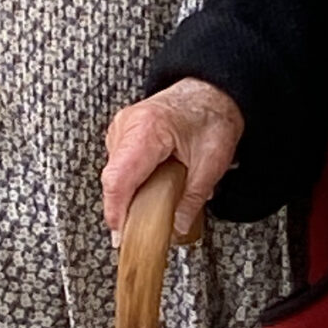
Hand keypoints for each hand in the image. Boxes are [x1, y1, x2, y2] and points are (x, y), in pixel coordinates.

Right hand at [102, 78, 243, 242]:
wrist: (212, 90)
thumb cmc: (213, 115)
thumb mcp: (211, 162)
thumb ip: (192, 199)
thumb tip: (177, 228)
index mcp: (147, 129)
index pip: (118, 179)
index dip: (117, 213)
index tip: (123, 237)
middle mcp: (127, 125)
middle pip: (114, 180)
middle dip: (127, 208)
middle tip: (148, 228)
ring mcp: (121, 127)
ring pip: (114, 175)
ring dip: (132, 195)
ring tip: (158, 199)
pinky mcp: (123, 132)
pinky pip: (119, 166)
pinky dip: (133, 182)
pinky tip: (153, 185)